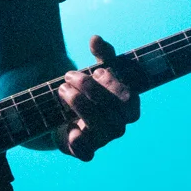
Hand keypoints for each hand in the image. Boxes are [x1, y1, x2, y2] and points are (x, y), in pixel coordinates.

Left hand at [55, 35, 140, 160]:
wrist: (67, 115)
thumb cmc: (90, 91)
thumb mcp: (97, 69)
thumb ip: (102, 54)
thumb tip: (96, 39)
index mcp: (128, 106)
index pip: (128, 99)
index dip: (113, 84)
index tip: (97, 71)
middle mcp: (120, 125)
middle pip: (112, 113)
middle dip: (90, 90)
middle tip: (69, 76)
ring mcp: (103, 140)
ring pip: (98, 128)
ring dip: (78, 105)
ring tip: (62, 89)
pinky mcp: (86, 151)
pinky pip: (86, 152)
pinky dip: (77, 140)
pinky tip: (68, 127)